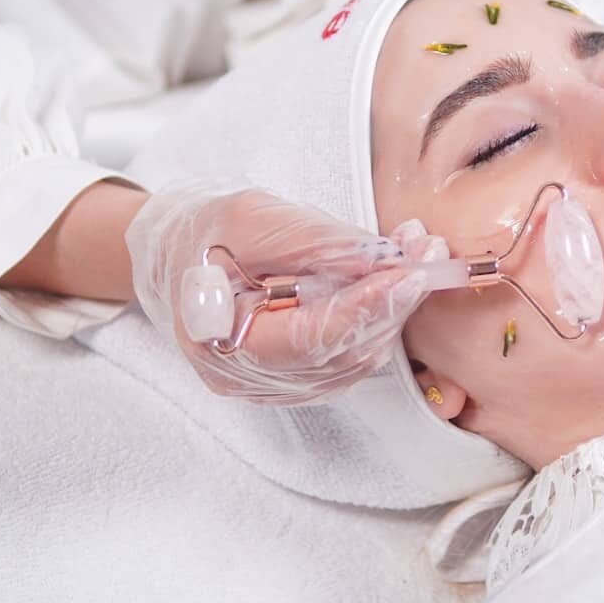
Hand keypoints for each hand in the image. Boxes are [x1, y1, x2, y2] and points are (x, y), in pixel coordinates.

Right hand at [125, 181, 443, 403]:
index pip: (309, 338)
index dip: (364, 306)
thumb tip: (381, 256)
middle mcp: (249, 378)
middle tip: (428, 251)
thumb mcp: (250, 217)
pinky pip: (350, 355)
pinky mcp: (296, 376)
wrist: (176, 256)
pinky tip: (393, 277)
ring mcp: (274, 385)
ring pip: (354, 359)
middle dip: (392, 302)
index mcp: (220, 341)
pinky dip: (378, 318)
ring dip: (393, 308)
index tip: (407, 271)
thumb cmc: (203, 233)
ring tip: (416, 253)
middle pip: (341, 354)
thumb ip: (313, 240)